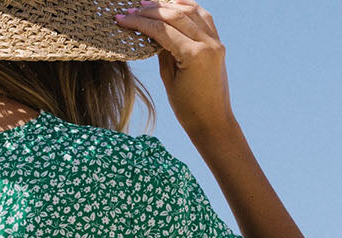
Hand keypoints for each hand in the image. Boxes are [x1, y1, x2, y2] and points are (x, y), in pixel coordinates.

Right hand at [116, 1, 233, 137]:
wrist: (213, 122)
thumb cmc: (188, 109)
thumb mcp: (169, 80)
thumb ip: (162, 51)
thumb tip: (152, 32)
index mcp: (193, 55)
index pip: (162, 29)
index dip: (140, 22)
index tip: (123, 19)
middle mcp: (207, 43)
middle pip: (175, 15)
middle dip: (152, 10)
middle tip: (133, 9)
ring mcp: (215, 41)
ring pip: (190, 10)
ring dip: (169, 4)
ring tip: (150, 4)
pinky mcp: (218, 42)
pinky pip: (203, 16)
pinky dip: (188, 7)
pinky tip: (174, 4)